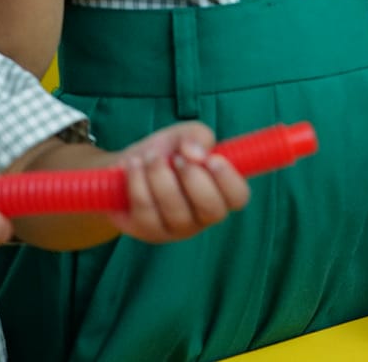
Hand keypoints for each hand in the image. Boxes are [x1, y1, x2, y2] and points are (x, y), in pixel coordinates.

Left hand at [106, 123, 249, 243]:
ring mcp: (175, 229)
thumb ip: (197, 137)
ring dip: (160, 175)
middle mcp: (201, 217)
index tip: (210, 159)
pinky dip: (138, 181)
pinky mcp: (147, 231)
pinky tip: (134, 165)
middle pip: (211, 209)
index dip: (228, 180)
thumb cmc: (167, 152)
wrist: (128, 165)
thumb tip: (195, 153)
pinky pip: (146, 210)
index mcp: (220, 192)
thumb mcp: (185, 135)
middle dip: (192, 178)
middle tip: (177, 158)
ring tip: (150, 156)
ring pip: (175, 209)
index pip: (238, 197)